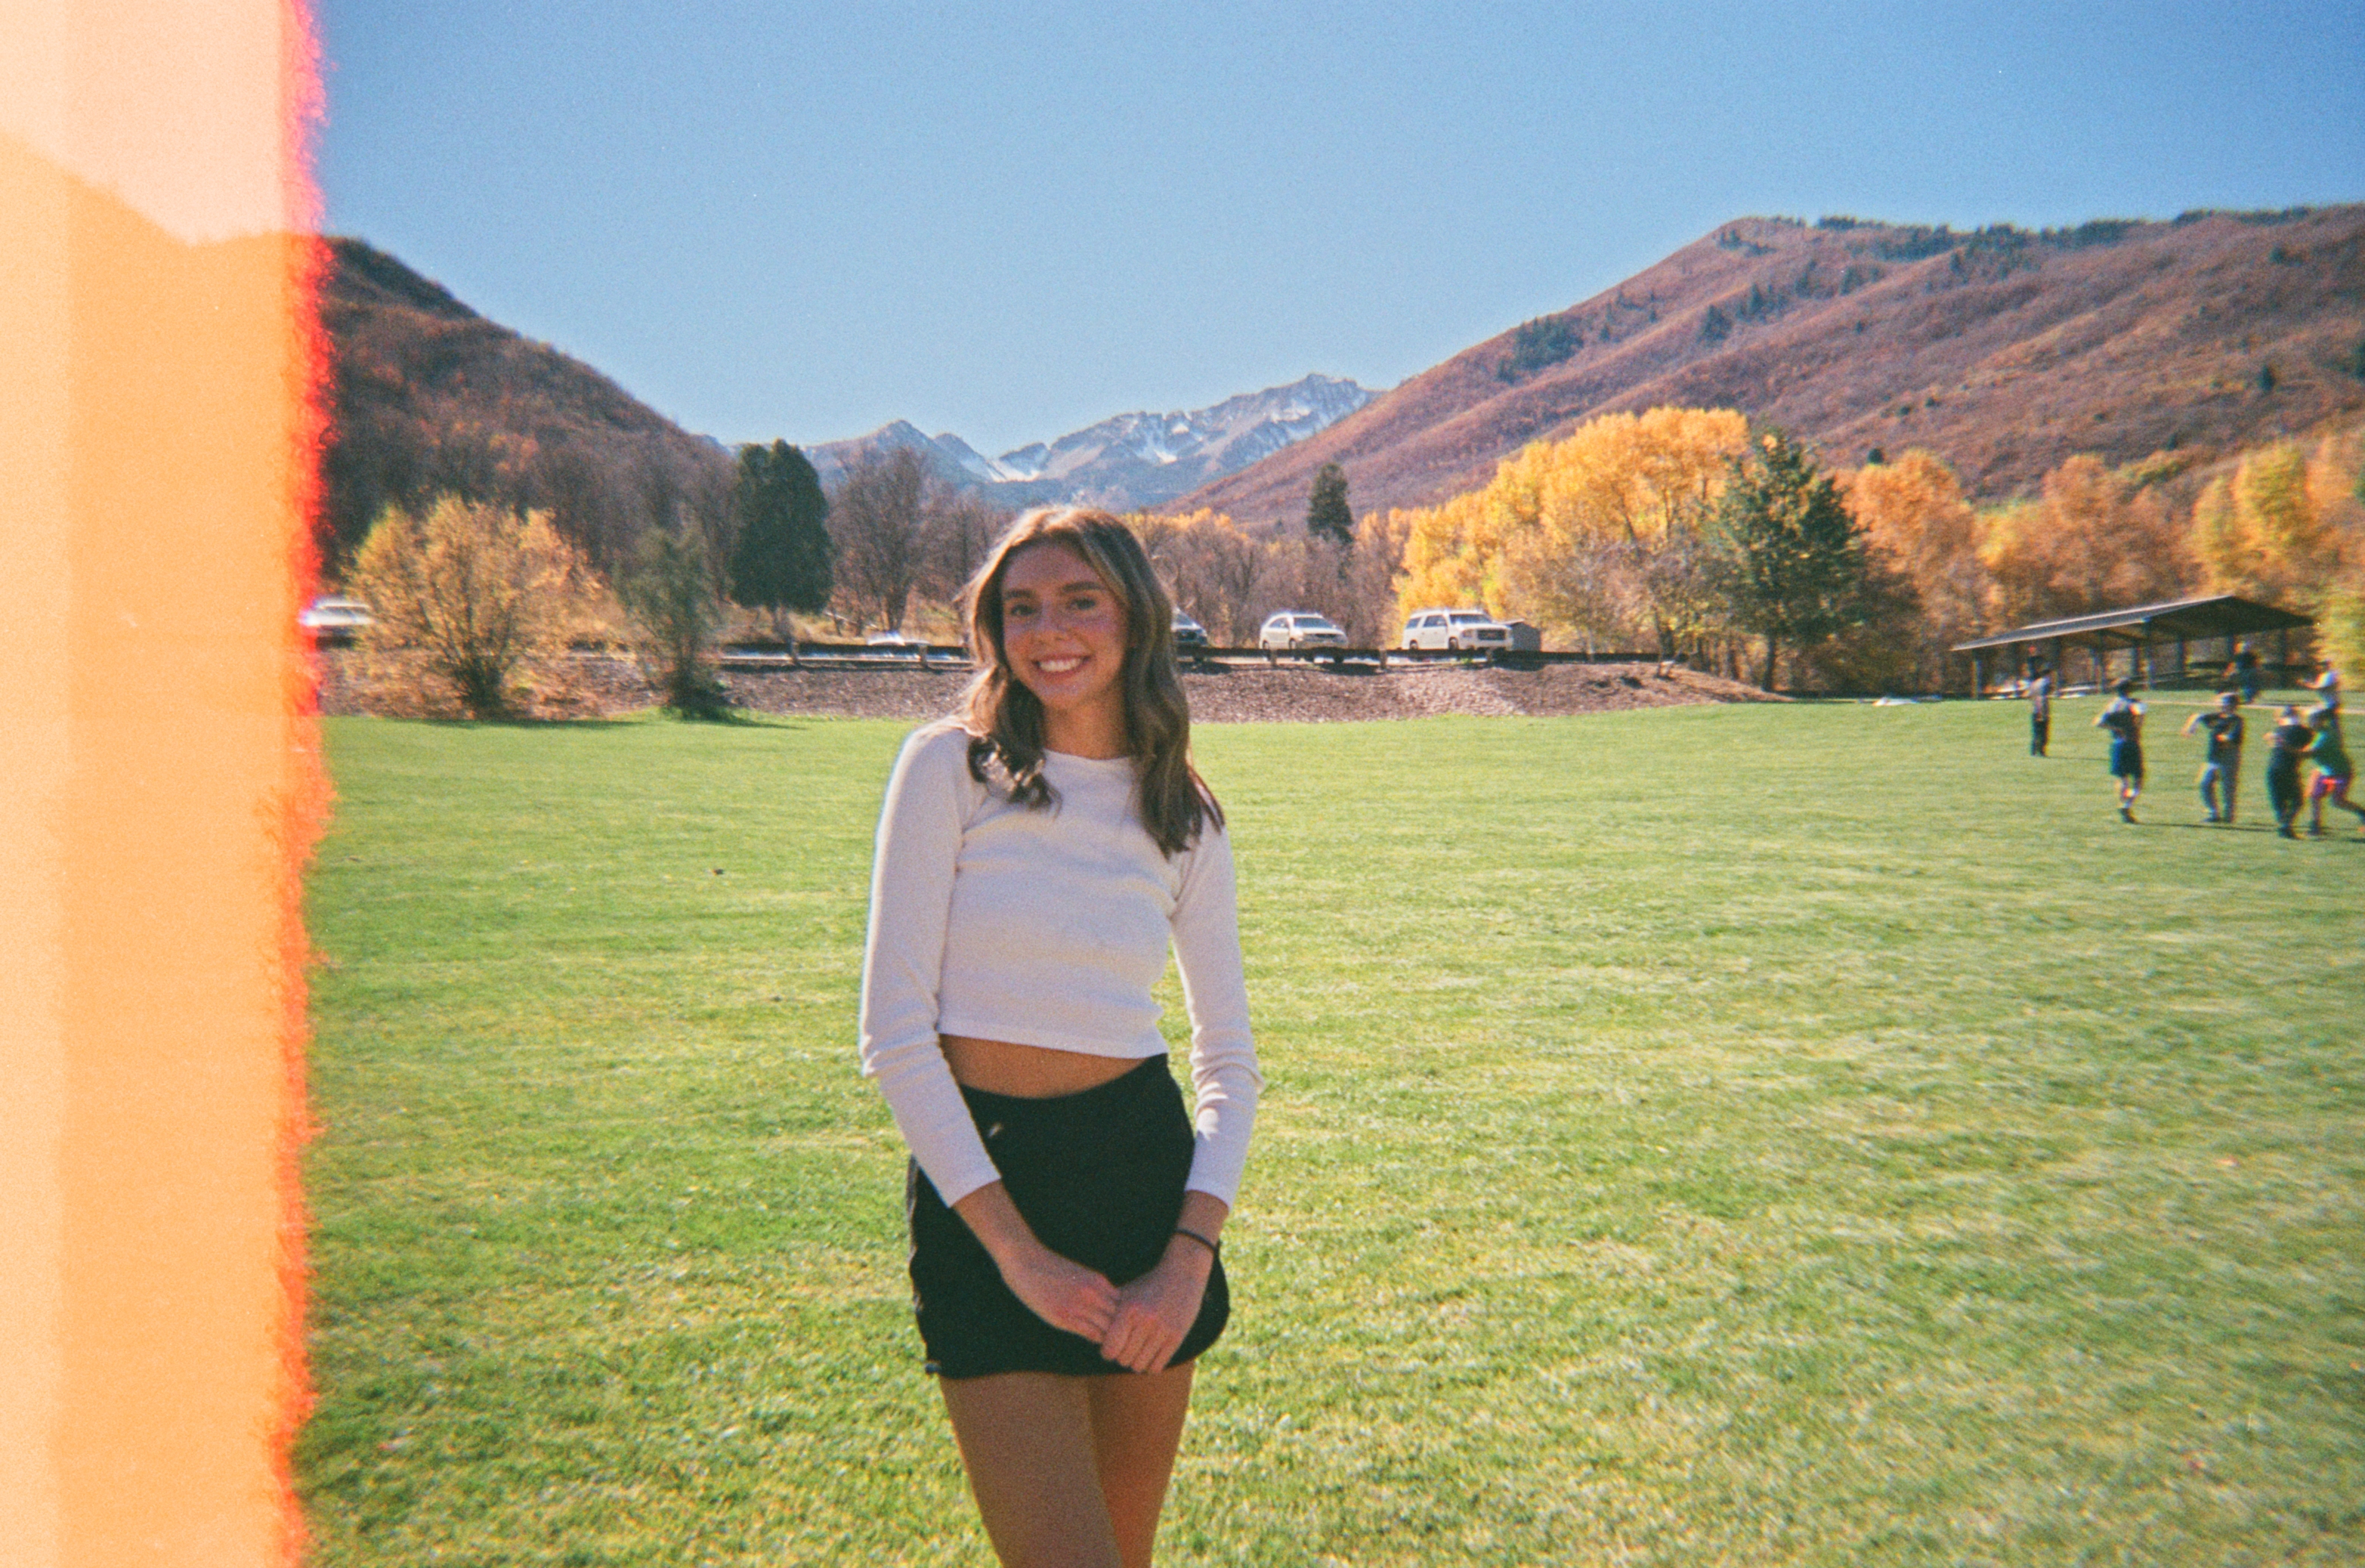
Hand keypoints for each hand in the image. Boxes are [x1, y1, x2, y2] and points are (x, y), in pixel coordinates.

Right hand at [950, 1180, 1119, 1341]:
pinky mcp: (1064, 1316)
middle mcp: (1093, 1293)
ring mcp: (1079, 1305)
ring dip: (1112, 1338)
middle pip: (1120, 1318)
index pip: (1125, 1305)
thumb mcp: (1079, 1275)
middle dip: (1124, 1329)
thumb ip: (1095, 1290)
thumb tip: (1108, 1308)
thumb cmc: (1051, 1268)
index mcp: (1099, 1282)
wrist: (1025, 1260)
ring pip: (1108, 1328)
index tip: (1127, 1324)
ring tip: (1114, 1344)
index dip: (1127, 1316)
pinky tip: (1096, 1341)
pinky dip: (1097, 1339)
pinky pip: (1091, 1333)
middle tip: (1126, 1339)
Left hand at [1099, 1241, 1212, 1373]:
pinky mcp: (1177, 1336)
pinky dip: (1152, 1365)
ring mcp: (1162, 1329)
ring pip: (1140, 1365)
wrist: (1182, 1273)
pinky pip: (1157, 1366)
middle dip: (1123, 1357)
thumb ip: (1109, 1311)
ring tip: (1139, 1353)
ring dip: (1137, 1362)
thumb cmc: (1149, 1285)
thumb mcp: (1127, 1293)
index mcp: (1129, 1308)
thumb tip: (1092, 1332)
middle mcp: (1145, 1320)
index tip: (1111, 1349)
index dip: (1108, 1352)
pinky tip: (1151, 1355)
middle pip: (1124, 1359)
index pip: (1110, 1348)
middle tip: (1127, 1349)